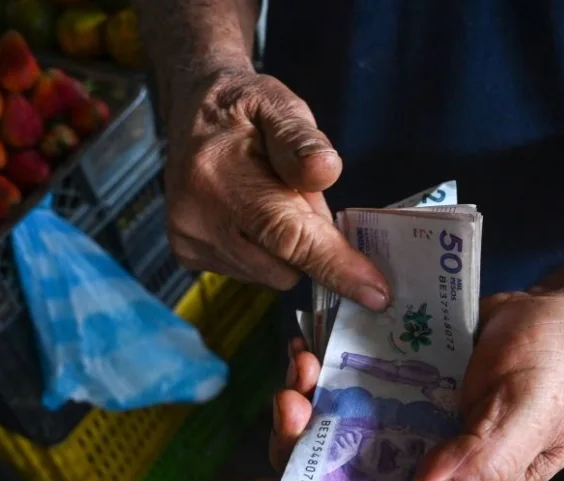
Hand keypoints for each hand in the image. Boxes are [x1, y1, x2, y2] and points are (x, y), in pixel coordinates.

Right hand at [164, 69, 389, 309]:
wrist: (191, 113)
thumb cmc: (244, 109)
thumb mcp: (278, 105)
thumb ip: (301, 139)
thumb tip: (326, 170)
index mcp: (219, 175)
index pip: (287, 236)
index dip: (335, 265)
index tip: (376, 292)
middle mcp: (197, 217)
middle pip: (284, 266)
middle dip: (310, 242)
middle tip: (302, 196)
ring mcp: (188, 241)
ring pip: (270, 275)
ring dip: (286, 247)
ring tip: (271, 200)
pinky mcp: (188, 255)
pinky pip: (252, 273)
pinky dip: (265, 251)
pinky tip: (252, 215)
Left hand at [236, 291, 563, 480]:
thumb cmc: (561, 367)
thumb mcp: (532, 413)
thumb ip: (485, 462)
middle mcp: (425, 461)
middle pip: (344, 473)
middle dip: (302, 446)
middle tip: (290, 403)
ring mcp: (409, 419)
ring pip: (340, 426)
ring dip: (308, 403)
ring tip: (299, 366)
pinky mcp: (402, 380)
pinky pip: (354, 381)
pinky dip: (326, 369)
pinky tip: (307, 347)